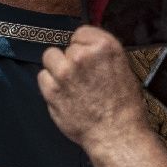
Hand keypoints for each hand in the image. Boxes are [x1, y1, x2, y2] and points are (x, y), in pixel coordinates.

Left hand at [38, 26, 156, 151]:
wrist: (117, 134)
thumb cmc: (124, 105)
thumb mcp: (122, 68)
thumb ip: (101, 54)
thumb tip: (84, 45)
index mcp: (105, 46)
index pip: (81, 32)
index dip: (84, 45)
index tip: (88, 56)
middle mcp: (83, 56)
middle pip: (66, 47)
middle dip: (72, 59)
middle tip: (83, 77)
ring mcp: (65, 72)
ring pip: (51, 58)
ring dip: (58, 68)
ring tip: (71, 84)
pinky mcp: (52, 90)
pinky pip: (42, 76)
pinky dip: (50, 84)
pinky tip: (64, 94)